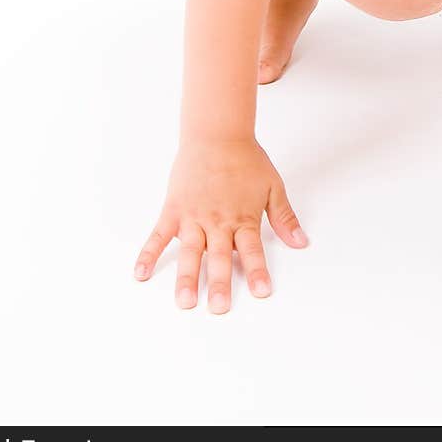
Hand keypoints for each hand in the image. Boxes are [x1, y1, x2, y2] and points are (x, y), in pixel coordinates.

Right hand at [133, 138, 308, 312]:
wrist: (217, 133)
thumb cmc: (246, 159)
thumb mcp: (273, 186)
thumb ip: (284, 217)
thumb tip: (301, 242)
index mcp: (243, 218)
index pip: (252, 250)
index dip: (257, 271)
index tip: (262, 292)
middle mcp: (217, 221)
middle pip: (219, 257)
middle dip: (219, 284)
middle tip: (219, 308)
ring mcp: (193, 216)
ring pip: (189, 252)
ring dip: (186, 277)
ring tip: (184, 302)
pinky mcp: (174, 209)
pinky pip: (159, 235)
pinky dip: (148, 253)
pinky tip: (140, 273)